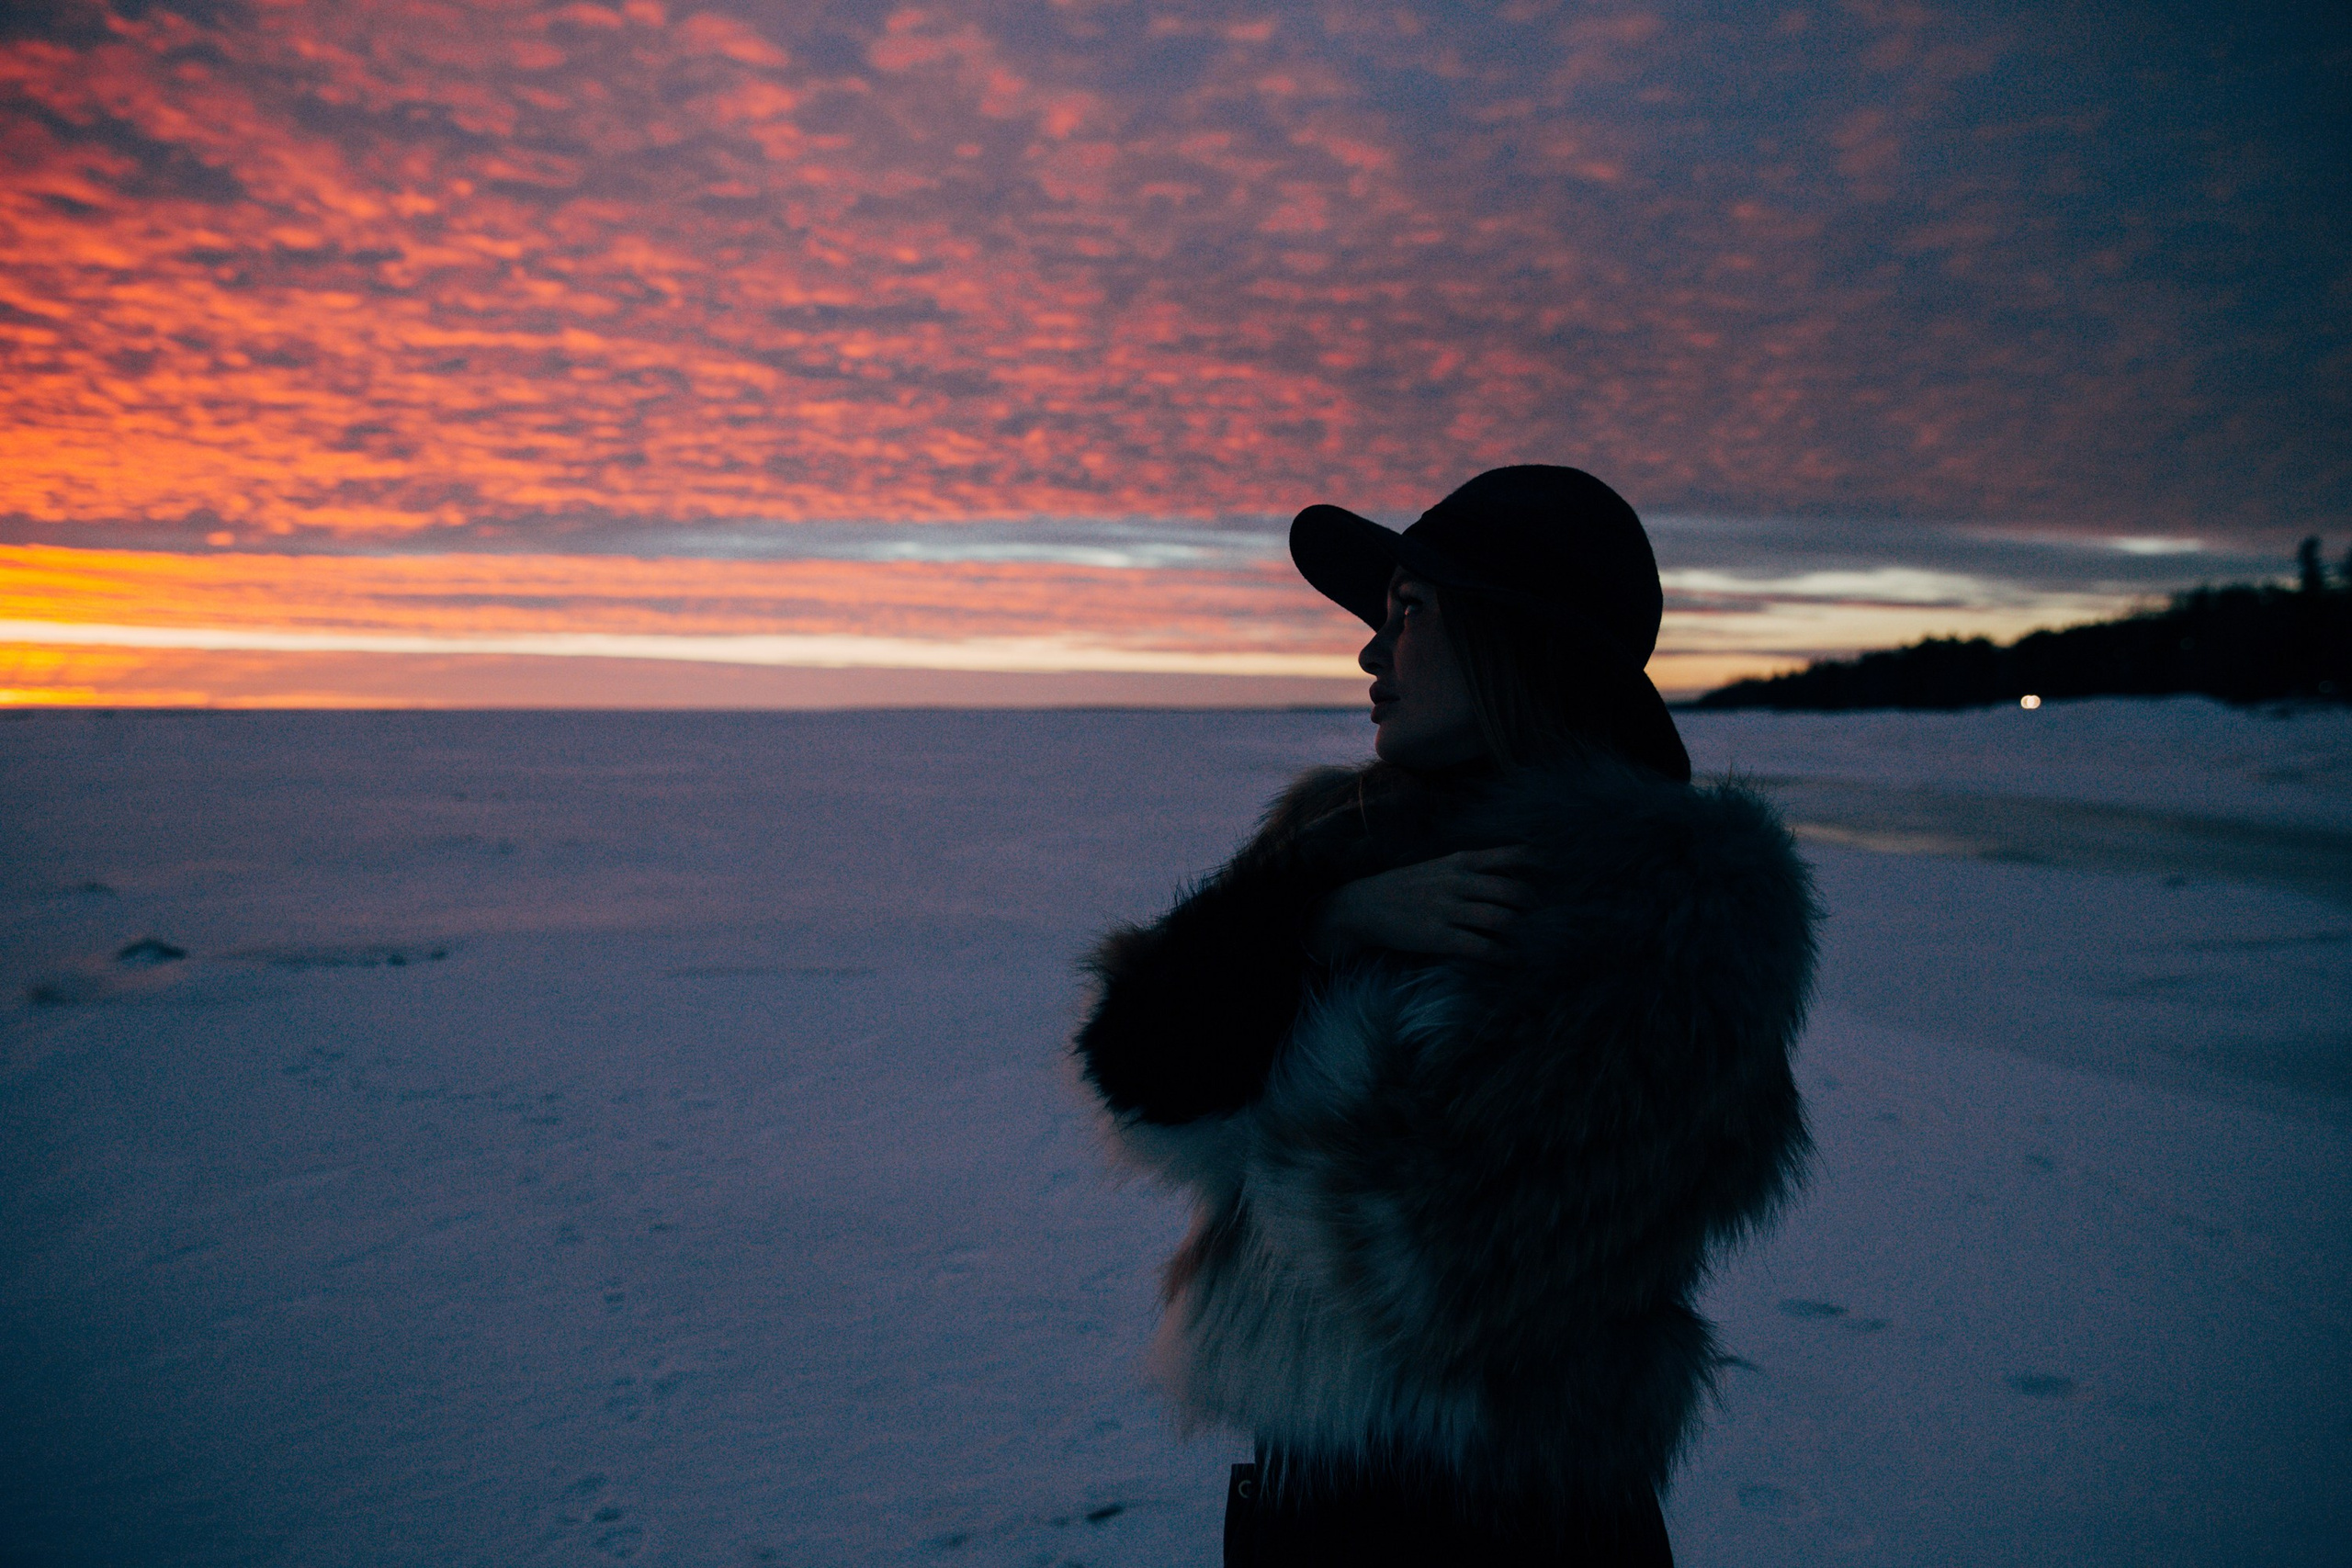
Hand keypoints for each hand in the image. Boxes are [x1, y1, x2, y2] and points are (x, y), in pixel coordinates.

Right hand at [1307, 847, 1537, 960]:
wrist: (1364, 906)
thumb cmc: (1407, 887)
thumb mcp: (1440, 866)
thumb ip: (1473, 868)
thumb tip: (1513, 875)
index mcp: (1461, 861)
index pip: (1513, 856)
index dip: (1541, 867)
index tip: (1558, 877)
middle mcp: (1459, 882)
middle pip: (1515, 891)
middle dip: (1536, 907)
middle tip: (1547, 919)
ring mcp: (1449, 910)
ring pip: (1503, 919)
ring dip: (1524, 933)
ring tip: (1534, 942)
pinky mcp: (1440, 937)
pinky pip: (1482, 947)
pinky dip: (1503, 956)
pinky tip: (1512, 960)